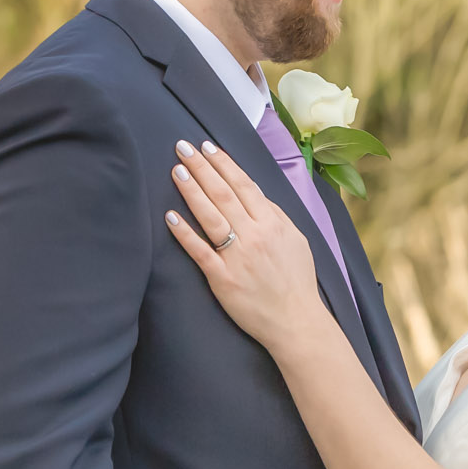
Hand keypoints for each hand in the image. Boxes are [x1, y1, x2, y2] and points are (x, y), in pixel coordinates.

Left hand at [165, 140, 324, 354]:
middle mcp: (255, 235)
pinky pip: (200, 251)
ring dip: (192, 191)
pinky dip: (185, 233)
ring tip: (176, 171)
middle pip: (223, 194)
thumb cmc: (297, 282)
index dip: (224, 164)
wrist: (296, 322)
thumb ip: (277, 217)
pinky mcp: (222, 278)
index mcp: (273, 223)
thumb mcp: (297, 241)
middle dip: (202, 168)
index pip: (244, 185)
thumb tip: (257, 197)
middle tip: (183, 148)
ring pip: (210, 216)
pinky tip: (170, 216)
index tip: (208, 147)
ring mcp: (237, 256)